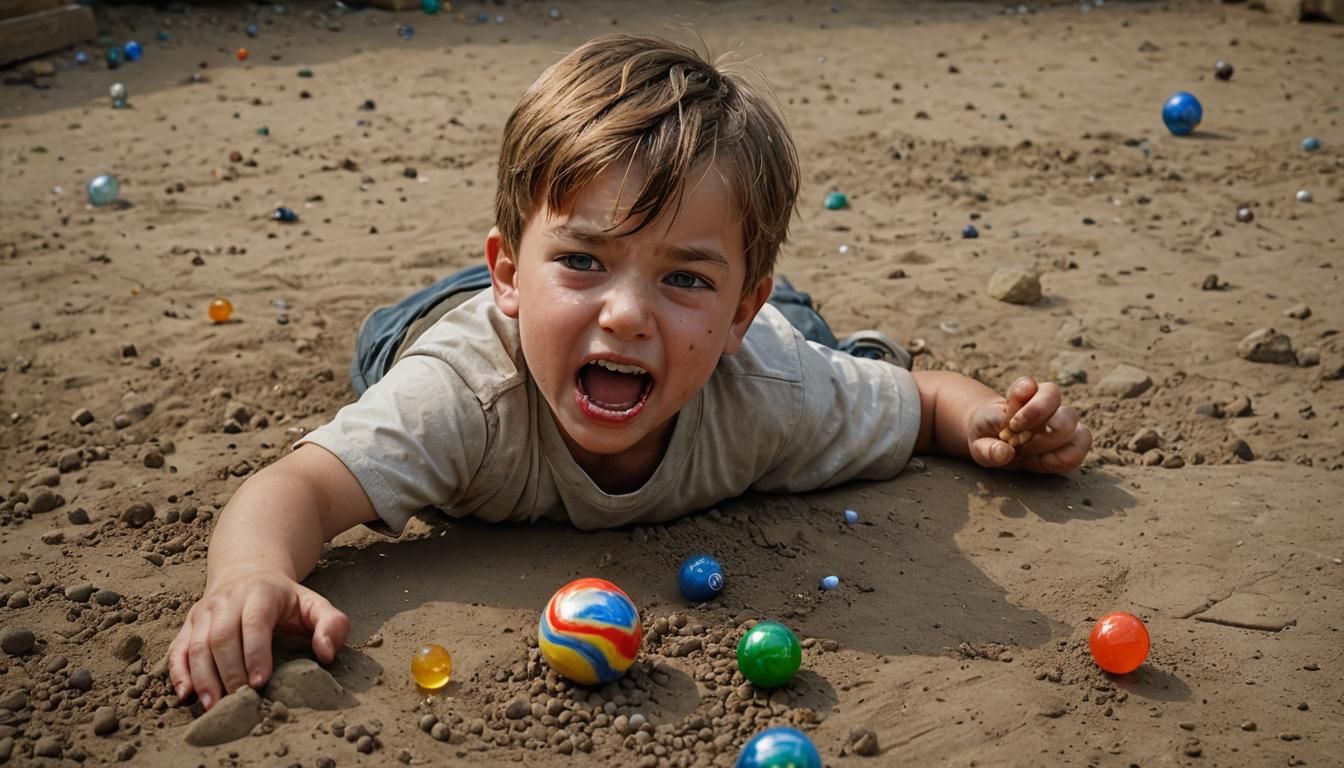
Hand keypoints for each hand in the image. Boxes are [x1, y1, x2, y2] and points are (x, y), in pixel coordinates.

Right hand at [168, 568, 348, 709]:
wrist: (249, 571)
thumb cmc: (286, 598)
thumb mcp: (315, 604)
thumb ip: (332, 624)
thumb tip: (327, 654)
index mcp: (261, 593)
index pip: (254, 623)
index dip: (255, 653)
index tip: (259, 682)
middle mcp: (227, 600)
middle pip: (221, 637)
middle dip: (229, 672)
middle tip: (240, 701)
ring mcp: (204, 612)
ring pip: (197, 645)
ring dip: (203, 678)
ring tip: (215, 705)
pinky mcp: (189, 624)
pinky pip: (178, 649)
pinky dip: (179, 673)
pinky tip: (186, 695)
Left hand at [968, 376, 1090, 472]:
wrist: (997, 441)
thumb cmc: (988, 438)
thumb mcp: (978, 445)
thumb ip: (987, 449)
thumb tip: (1005, 453)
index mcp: (1021, 394)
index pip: (1030, 386)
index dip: (1028, 406)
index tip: (1013, 424)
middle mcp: (1046, 402)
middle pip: (1060, 404)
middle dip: (1039, 428)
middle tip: (1018, 443)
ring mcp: (1062, 420)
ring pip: (1075, 425)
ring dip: (1051, 444)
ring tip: (1029, 455)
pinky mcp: (1072, 440)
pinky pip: (1080, 447)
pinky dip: (1063, 459)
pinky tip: (1041, 463)